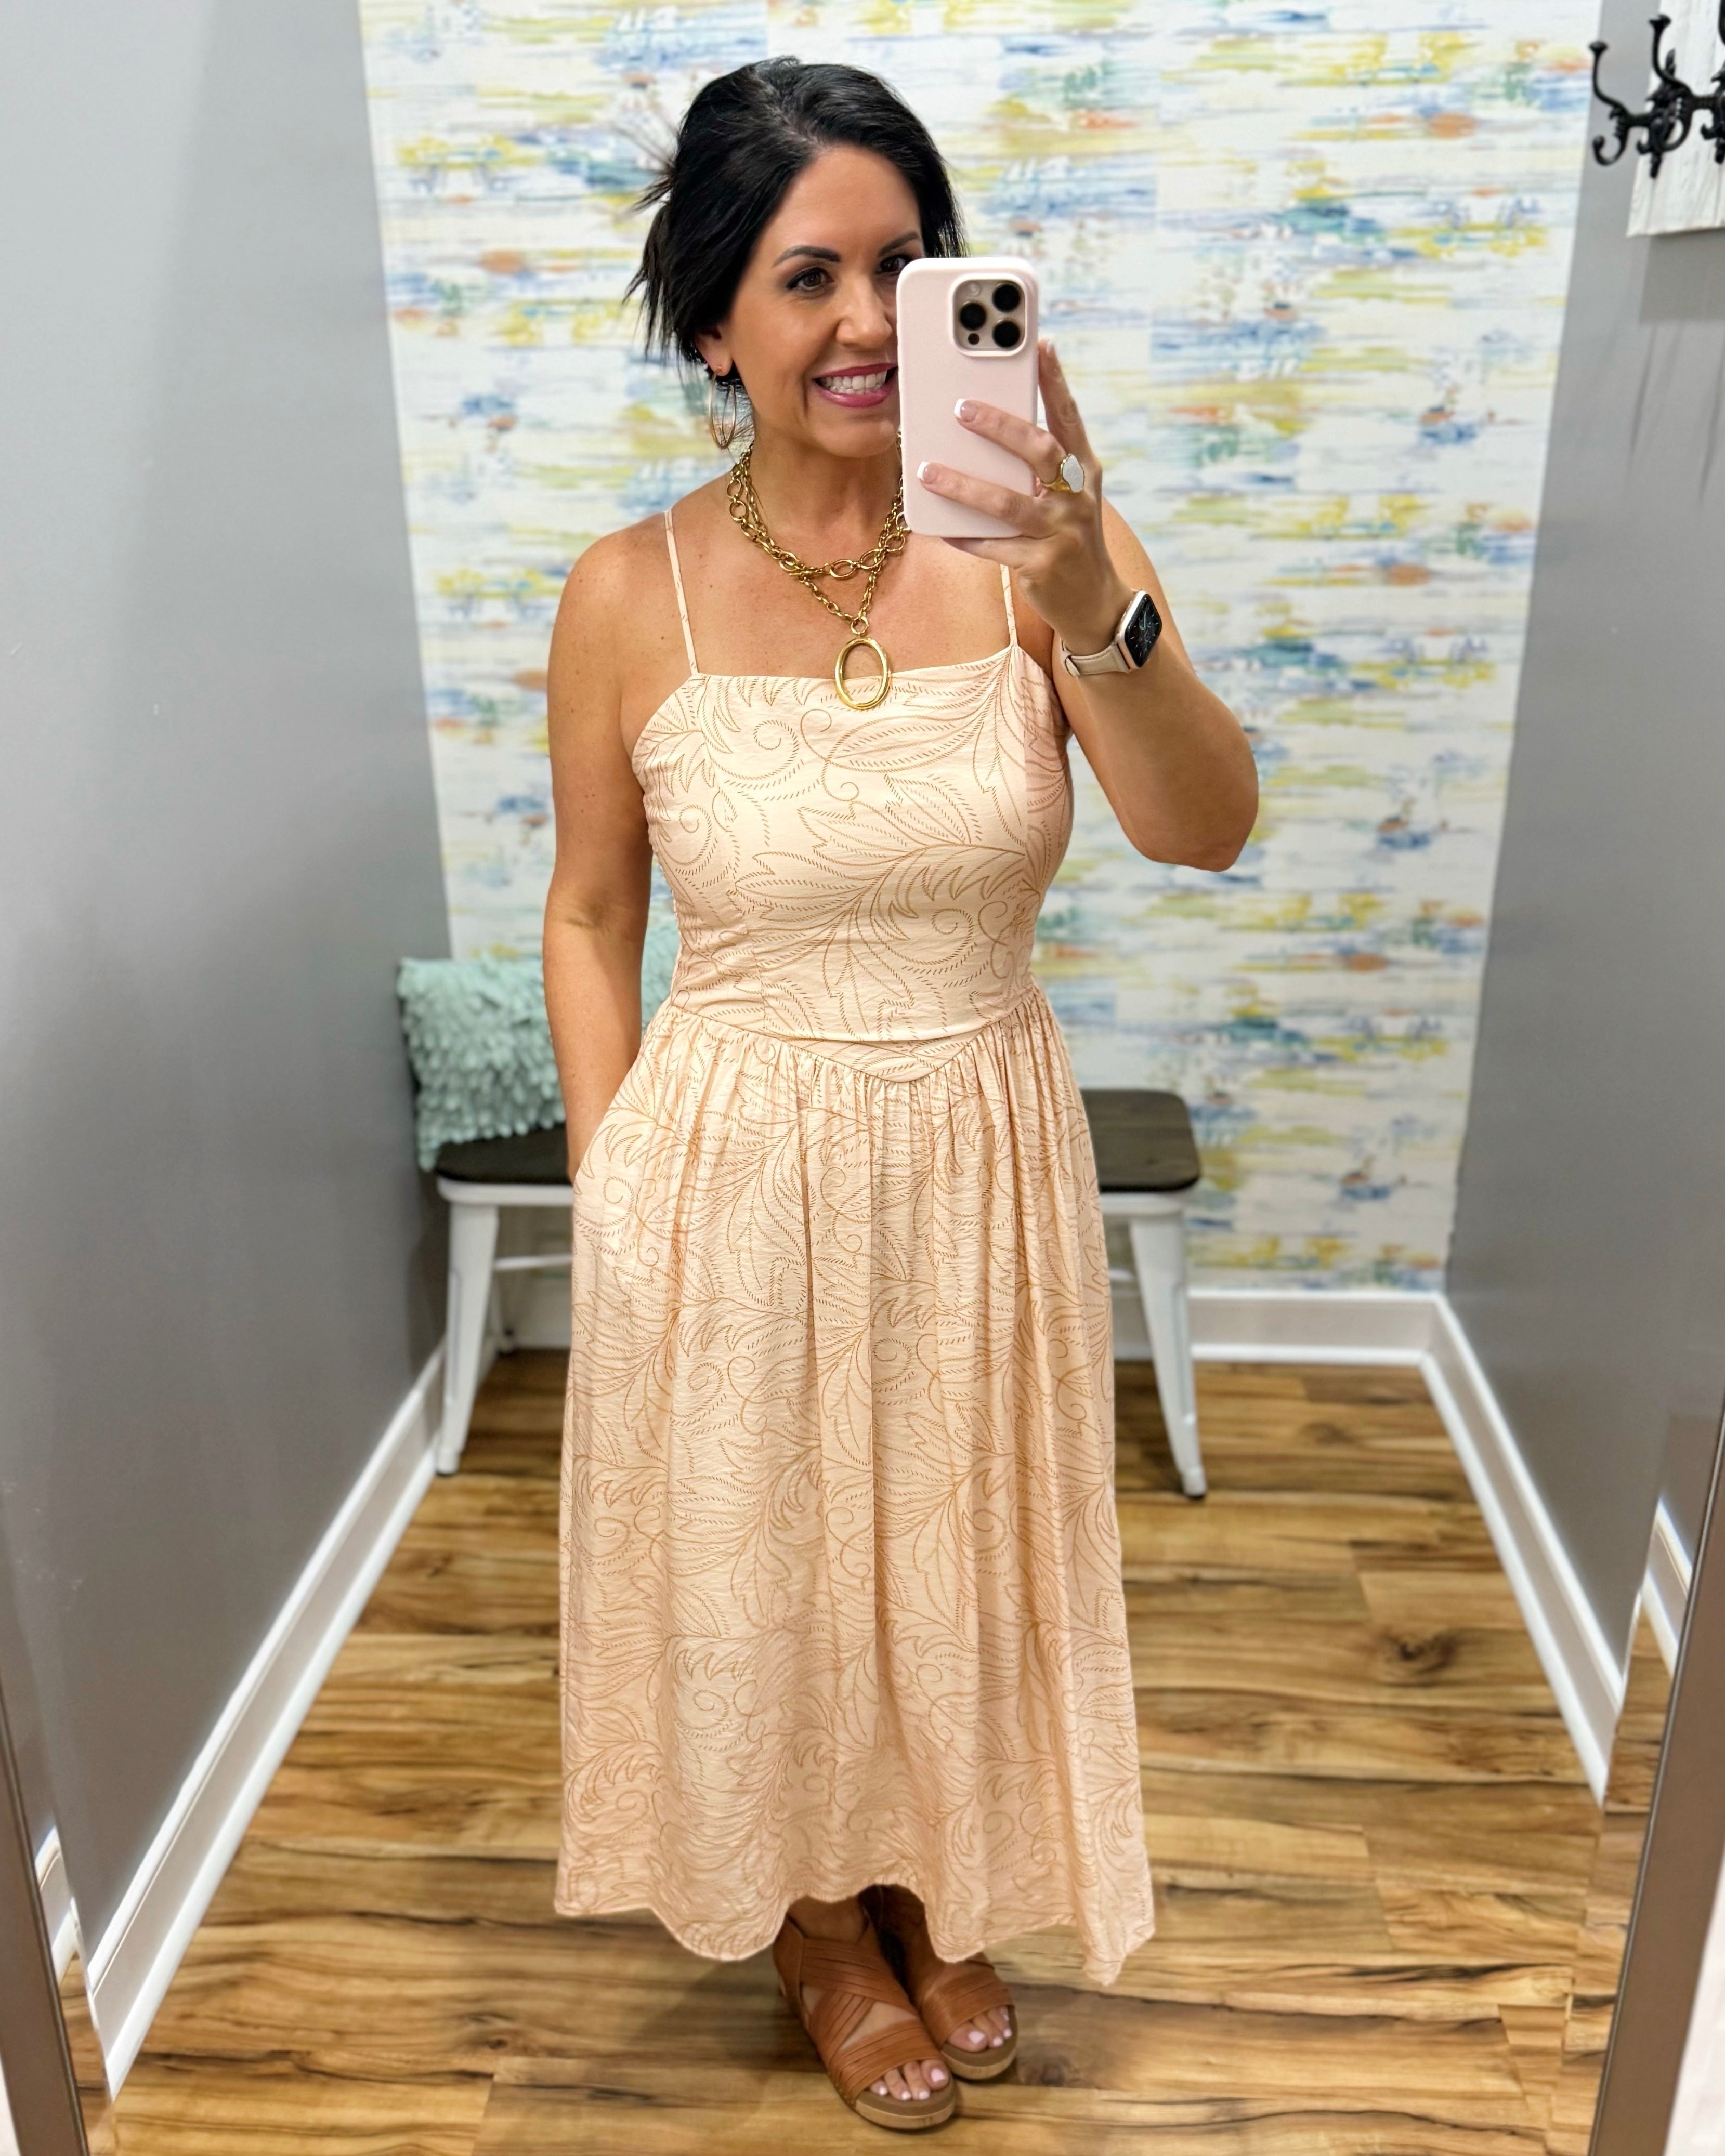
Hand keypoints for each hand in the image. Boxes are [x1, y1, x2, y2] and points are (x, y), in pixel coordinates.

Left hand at [915, 339, 1132, 656]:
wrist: (1095, 603)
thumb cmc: (1070, 539)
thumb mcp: (1067, 497)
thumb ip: (1041, 467)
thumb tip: (992, 429)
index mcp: (1084, 472)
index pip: (1070, 418)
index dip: (1056, 382)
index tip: (1041, 344)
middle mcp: (1077, 498)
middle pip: (1040, 452)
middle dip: (1000, 426)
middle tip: (961, 407)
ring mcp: (1061, 533)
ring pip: (1008, 503)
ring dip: (965, 486)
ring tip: (929, 469)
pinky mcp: (1041, 566)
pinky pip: (993, 547)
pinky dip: (964, 536)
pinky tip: (940, 526)